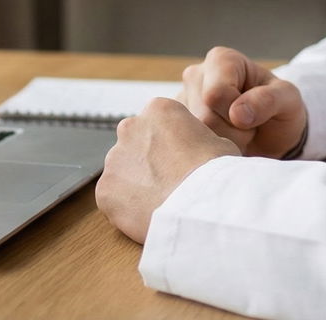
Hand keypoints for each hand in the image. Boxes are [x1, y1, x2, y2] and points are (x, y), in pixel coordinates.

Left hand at [96, 97, 237, 243]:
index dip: (172, 144)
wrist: (202, 207)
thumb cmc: (216, 174)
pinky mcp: (105, 189)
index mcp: (159, 110)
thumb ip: (198, 141)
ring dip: (137, 184)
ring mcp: (114, 159)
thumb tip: (196, 150)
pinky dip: (127, 207)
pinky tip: (148, 215)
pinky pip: (114, 198)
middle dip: (148, 161)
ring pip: (123, 171)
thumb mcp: (220, 143)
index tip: (182, 161)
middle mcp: (130, 128)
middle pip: (136, 144)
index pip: (159, 122)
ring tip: (161, 202)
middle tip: (170, 182)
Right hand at [178, 46, 306, 158]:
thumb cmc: (280, 109)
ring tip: (237, 136)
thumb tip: (237, 114)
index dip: (237, 115)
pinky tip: (222, 144)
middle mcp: (195, 75)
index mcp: (221, 60)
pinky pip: (187, 147)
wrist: (272, 134)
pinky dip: (210, 151)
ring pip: (194, 136)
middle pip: (204, 117)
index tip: (252, 116)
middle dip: (232, 133)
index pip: (216, 94)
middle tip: (248, 130)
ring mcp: (182, 101)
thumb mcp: (287, 100)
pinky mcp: (175, 125)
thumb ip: (267, 100)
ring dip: (222, 144)